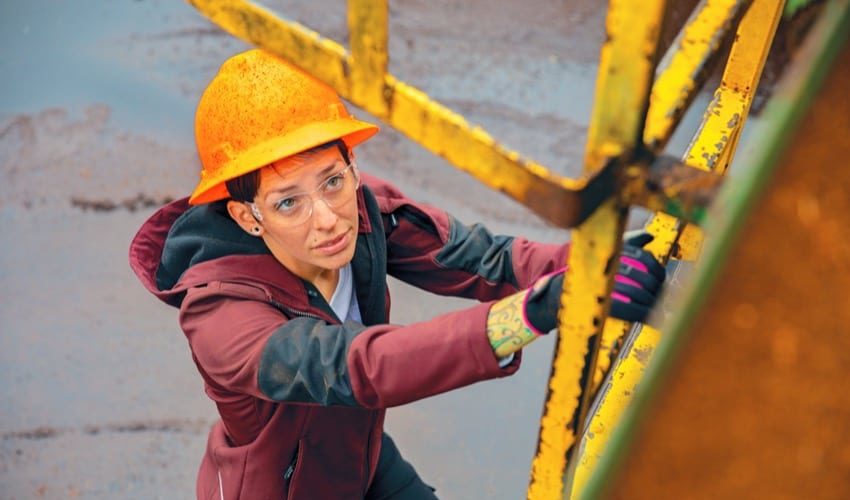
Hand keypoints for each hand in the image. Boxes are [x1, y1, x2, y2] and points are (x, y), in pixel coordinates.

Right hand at [524, 233, 665, 330]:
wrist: (556, 294)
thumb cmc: (585, 275)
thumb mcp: (603, 253)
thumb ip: (628, 243)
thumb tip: (649, 236)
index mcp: (607, 250)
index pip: (641, 256)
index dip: (656, 268)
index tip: (661, 279)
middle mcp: (604, 264)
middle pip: (642, 275)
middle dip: (656, 288)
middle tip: (662, 296)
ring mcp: (601, 283)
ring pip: (636, 292)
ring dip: (652, 302)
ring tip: (659, 308)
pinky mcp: (599, 302)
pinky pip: (627, 309)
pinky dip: (642, 314)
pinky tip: (651, 318)